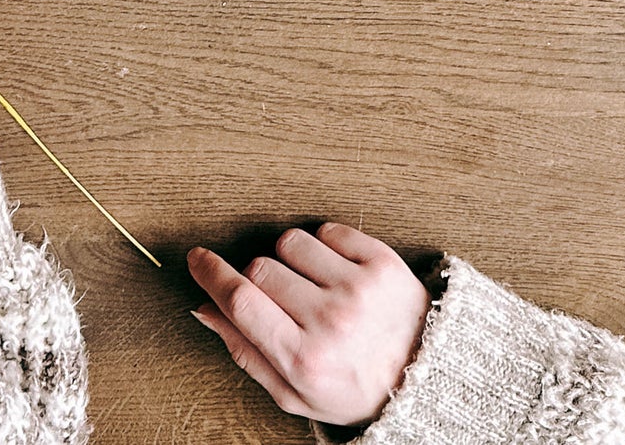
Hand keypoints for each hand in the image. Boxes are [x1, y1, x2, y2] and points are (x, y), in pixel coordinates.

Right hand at [187, 225, 429, 427]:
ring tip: (314, 287)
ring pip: (290, 242)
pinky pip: (328, 230)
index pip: (241, 300)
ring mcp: (359, 289)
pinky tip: (338, 273)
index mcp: (305, 359)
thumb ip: (246, 352)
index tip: (198, 258)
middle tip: (282, 300)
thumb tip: (207, 310)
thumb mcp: (295, 393)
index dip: (211, 274)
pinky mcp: (382, 262)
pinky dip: (326, 246)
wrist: (426, 378)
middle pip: (260, 268)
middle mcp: (331, 322)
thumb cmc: (356, 389)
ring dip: (292, 260)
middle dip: (260, 279)